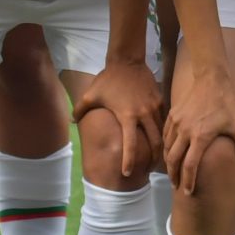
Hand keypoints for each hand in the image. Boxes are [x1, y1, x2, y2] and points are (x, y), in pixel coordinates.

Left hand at [72, 61, 165, 182]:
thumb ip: (80, 110)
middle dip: (154, 159)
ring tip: (158, 158)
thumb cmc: (108, 80)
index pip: (131, 144)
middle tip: (149, 170)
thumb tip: (71, 122)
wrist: (127, 61)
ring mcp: (154, 107)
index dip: (129, 161)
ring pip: (161, 132)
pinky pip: (163, 120)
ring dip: (160, 146)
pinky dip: (163, 131)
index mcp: (127, 116)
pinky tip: (162, 138)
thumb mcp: (91, 95)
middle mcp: (144, 114)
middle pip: (154, 142)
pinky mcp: (160, 100)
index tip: (128, 173)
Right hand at [163, 65, 234, 195]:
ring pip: (167, 148)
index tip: (188, 192)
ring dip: (169, 162)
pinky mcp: (172, 115)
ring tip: (172, 172)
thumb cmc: (226, 102)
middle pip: (174, 160)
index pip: (190, 165)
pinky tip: (170, 152)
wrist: (211, 78)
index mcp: (201, 136)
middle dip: (174, 176)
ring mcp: (177, 123)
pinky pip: (166, 136)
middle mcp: (185, 131)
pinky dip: (166, 147)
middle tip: (176, 186)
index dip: (188, 181)